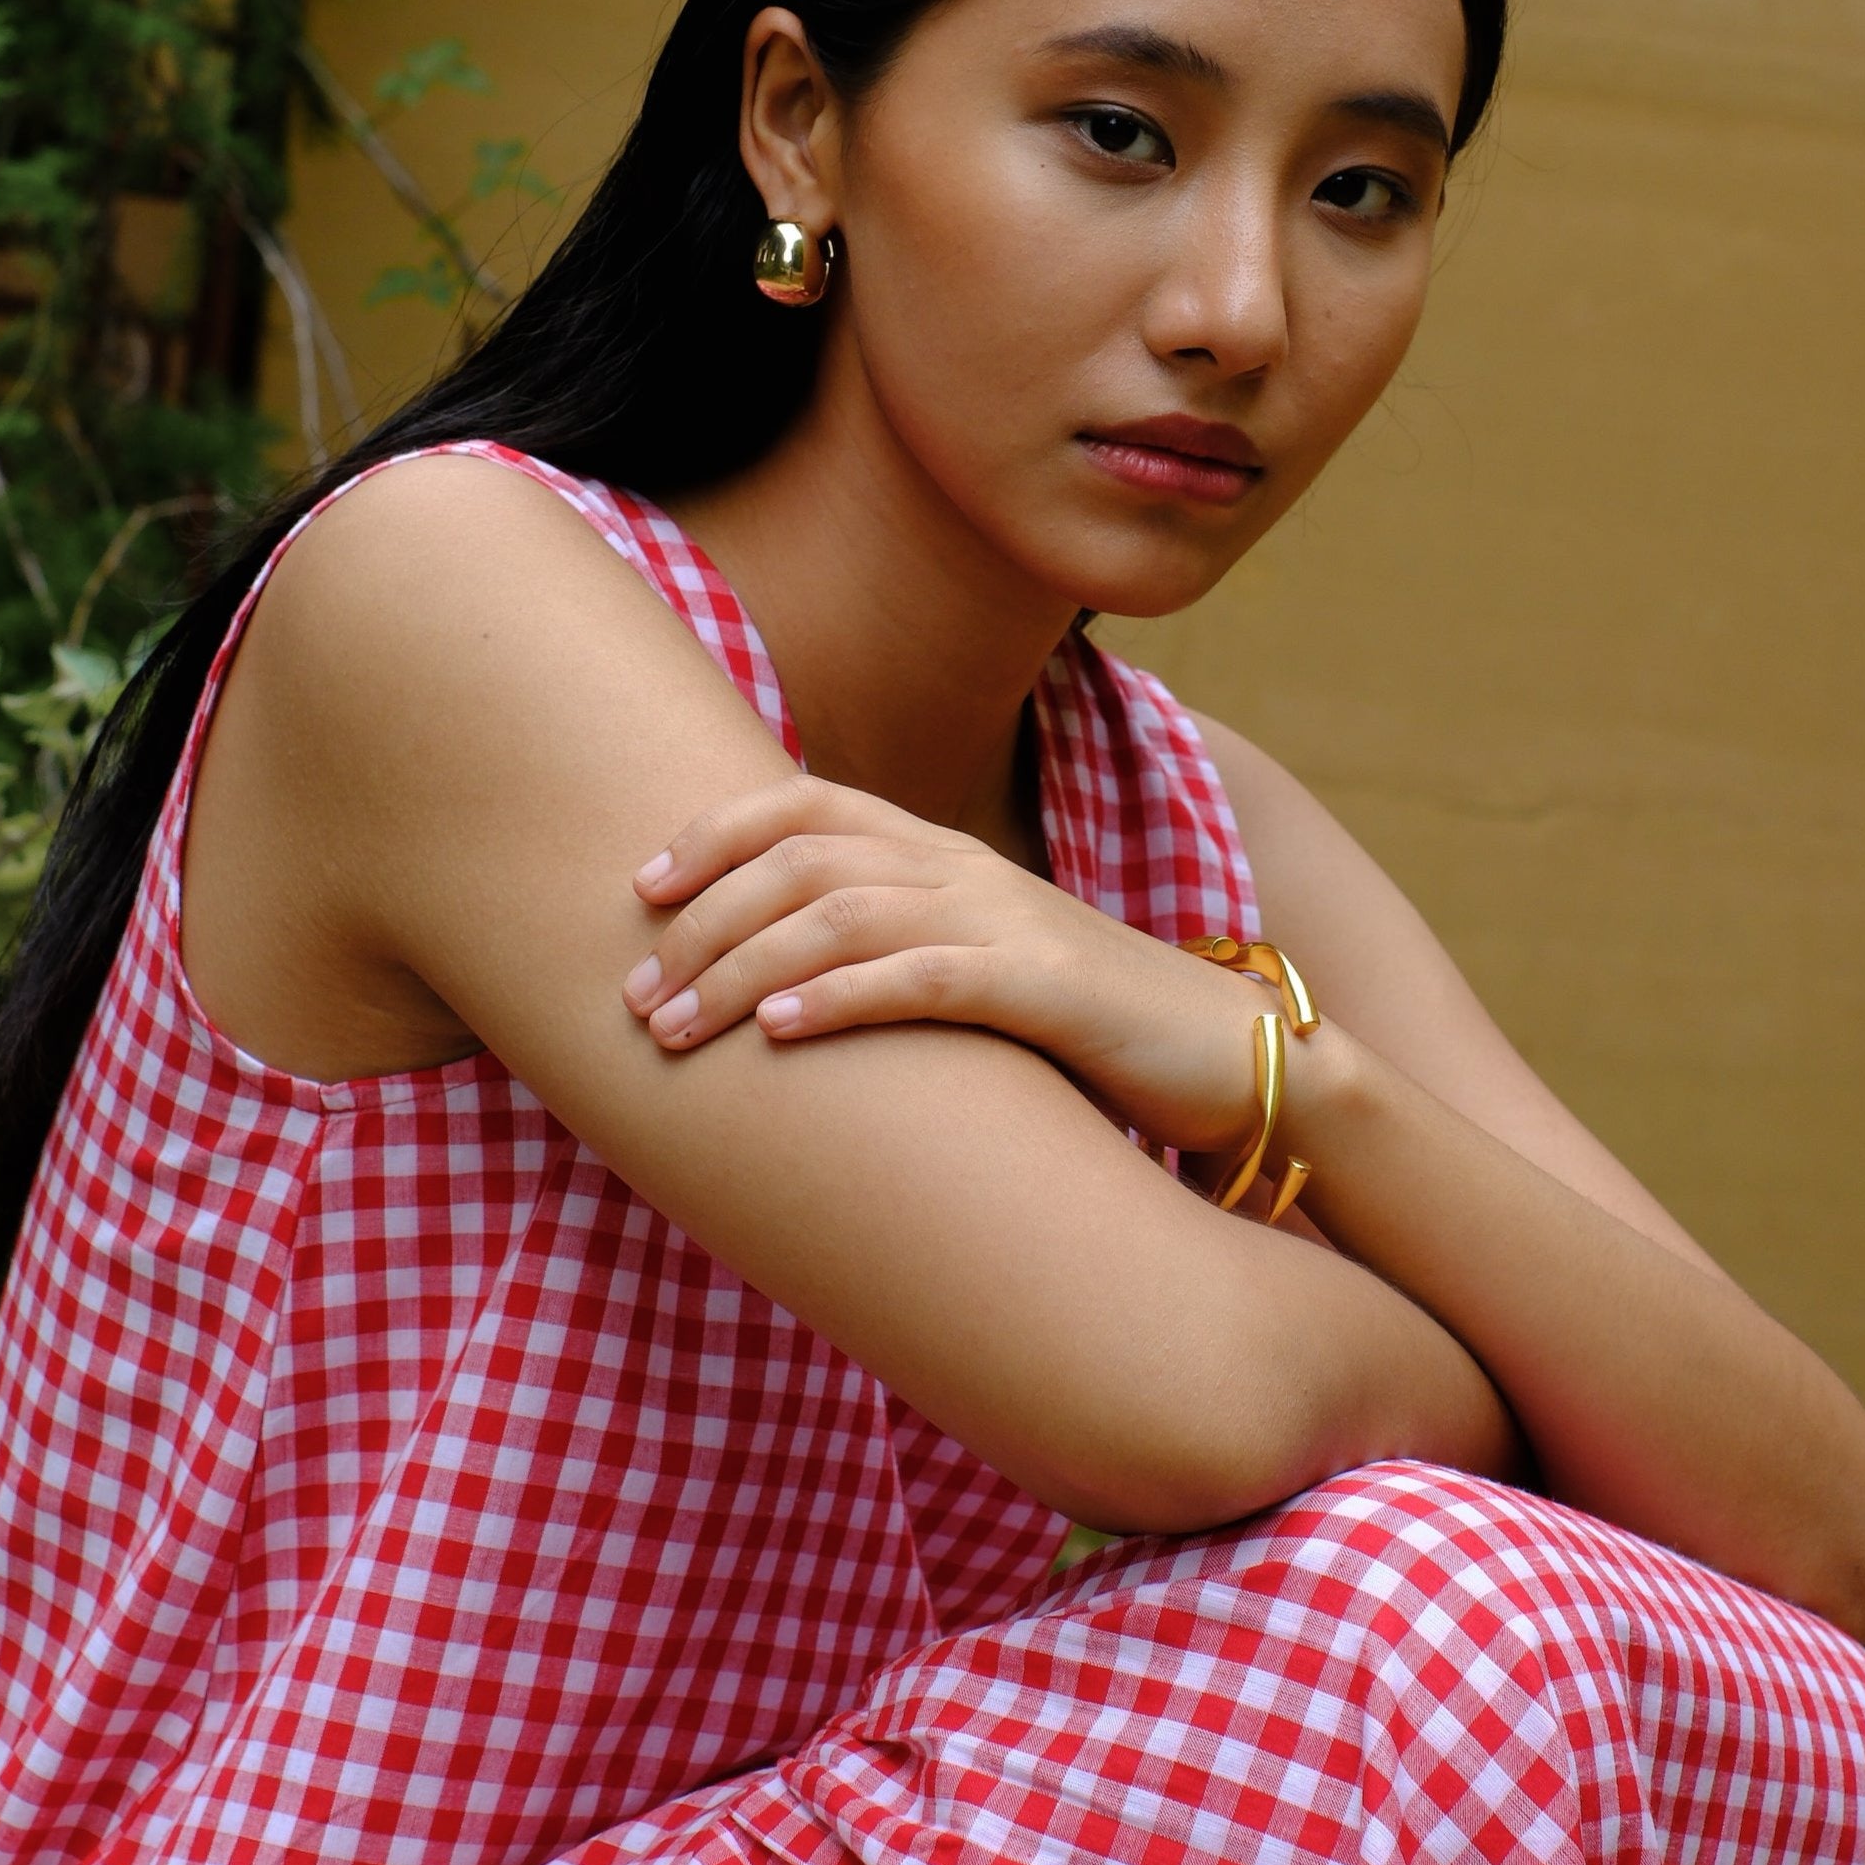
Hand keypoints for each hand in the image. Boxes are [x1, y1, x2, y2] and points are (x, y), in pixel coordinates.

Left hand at [622, 776, 1286, 1166]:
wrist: (1231, 1062)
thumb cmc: (1087, 1035)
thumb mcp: (976, 975)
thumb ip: (893, 959)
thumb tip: (777, 991)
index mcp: (944, 858)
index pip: (807, 802)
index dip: (714, 833)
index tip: (638, 887)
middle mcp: (965, 871)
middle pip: (801, 858)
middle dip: (701, 923)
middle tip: (633, 995)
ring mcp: (1008, 921)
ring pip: (841, 915)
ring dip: (741, 970)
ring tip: (676, 1027)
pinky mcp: (1047, 988)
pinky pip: (925, 978)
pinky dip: (841, 999)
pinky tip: (779, 1036)